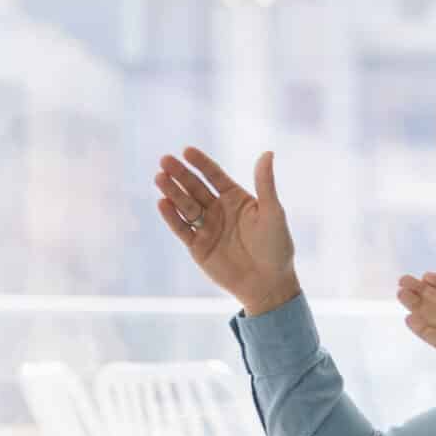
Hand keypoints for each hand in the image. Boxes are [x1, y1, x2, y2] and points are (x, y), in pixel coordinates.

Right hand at [155, 147, 298, 316]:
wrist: (268, 284)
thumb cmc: (276, 247)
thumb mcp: (273, 212)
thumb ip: (265, 183)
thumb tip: (268, 153)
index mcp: (236, 199)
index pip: (214, 176)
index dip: (201, 164)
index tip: (187, 151)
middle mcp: (219, 210)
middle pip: (195, 188)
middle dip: (180, 174)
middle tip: (165, 160)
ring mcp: (207, 228)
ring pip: (185, 206)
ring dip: (172, 192)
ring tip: (159, 178)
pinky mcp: (198, 247)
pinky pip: (182, 229)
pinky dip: (171, 217)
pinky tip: (162, 203)